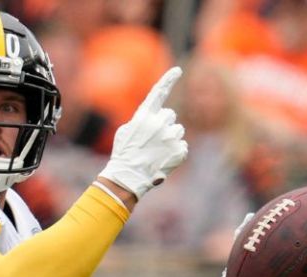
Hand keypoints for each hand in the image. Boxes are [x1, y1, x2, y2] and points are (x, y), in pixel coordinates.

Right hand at [98, 66, 187, 199]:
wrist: (128, 177)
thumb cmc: (124, 154)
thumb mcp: (125, 132)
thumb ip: (141, 120)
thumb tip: (153, 116)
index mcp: (144, 116)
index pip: (158, 93)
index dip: (168, 80)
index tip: (178, 70)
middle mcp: (159, 123)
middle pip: (170, 115)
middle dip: (164, 124)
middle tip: (152, 139)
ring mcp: (170, 137)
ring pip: (178, 130)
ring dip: (170, 138)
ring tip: (157, 151)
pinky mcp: (179, 150)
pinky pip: (183, 145)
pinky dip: (175, 152)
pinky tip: (163, 159)